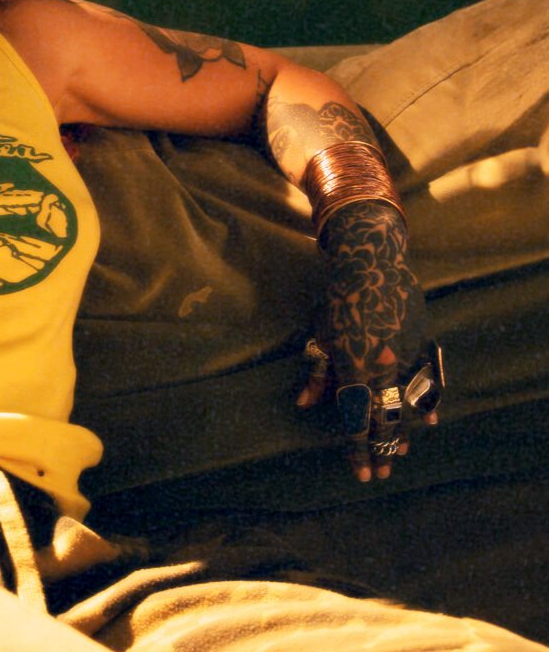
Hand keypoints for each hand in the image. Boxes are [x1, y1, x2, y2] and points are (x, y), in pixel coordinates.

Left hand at [295, 200, 442, 480]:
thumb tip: (306, 405)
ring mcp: (407, 355)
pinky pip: (429, 379)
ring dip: (403, 430)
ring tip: (398, 453)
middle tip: (382, 473)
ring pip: (408, 403)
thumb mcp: (320, 335)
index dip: (358, 448)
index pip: (356, 417)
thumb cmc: (336, 298)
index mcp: (354, 365)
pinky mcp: (423, 342)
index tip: (361, 472)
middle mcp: (384, 366)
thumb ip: (318, 373)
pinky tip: (430, 421)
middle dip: (381, 447)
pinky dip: (428, 401)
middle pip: (384, 417)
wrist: (371, 262)